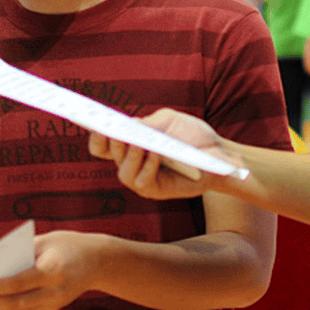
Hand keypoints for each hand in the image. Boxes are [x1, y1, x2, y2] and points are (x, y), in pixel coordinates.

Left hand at [0, 231, 102, 309]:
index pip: (16, 283)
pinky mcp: (53, 308)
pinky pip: (24, 309)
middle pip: (13, 303)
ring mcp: (55, 303)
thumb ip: (19, 254)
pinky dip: (4, 306)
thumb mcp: (43, 241)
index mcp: (52, 270)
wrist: (99, 261)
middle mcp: (54, 291)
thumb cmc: (67, 244)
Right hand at [89, 108, 232, 200]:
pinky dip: (147, 165)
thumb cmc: (192, 136)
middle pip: (109, 154)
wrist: (218, 153)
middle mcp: (130, 164)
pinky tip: (155, 153)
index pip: (102, 144)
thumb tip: (128, 125)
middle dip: (110, 139)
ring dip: (129, 154)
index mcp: (128, 146)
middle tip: (111, 127)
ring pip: (123, 171)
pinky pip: (143, 181)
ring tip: (137, 141)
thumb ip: (148, 123)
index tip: (92, 119)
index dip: (95, 134)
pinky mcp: (155, 191)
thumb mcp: (168, 121)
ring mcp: (140, 180)